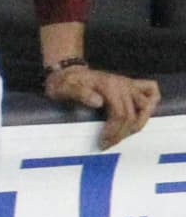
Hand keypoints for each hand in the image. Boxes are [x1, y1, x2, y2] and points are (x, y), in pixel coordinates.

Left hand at [44, 64, 160, 149]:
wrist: (67, 72)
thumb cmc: (64, 83)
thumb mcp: (64, 88)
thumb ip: (79, 94)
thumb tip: (98, 102)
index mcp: (107, 85)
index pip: (120, 114)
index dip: (113, 132)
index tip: (102, 144)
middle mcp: (121, 83)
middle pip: (131, 114)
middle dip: (121, 134)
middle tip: (107, 144)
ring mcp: (128, 84)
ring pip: (146, 106)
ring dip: (137, 124)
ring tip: (122, 135)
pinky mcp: (131, 85)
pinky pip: (151, 91)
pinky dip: (151, 104)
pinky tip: (140, 116)